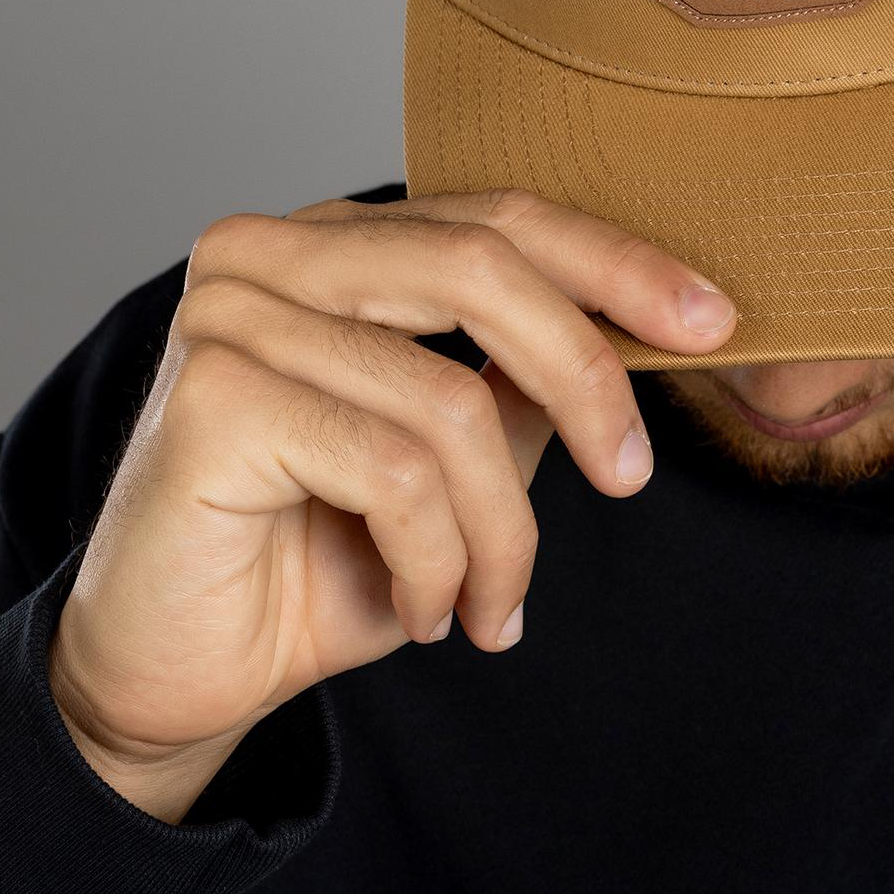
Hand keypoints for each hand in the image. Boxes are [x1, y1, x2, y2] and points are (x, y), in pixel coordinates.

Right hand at [45, 191, 737, 820]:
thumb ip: (521, 386)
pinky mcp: (212, 401)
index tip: (714, 321)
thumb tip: (648, 331)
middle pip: (484, 267)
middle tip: (631, 476)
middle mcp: (270, 252)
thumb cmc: (319, 561)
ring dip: (503, 529)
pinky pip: (395, 473)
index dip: (616, 263)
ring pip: (451, 400)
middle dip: (588, 374)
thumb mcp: (455, 462)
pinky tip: (420, 611)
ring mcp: (229, 316)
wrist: (180, 675)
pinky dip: (436, 562)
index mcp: (333, 244)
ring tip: (490, 605)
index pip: (499, 218)